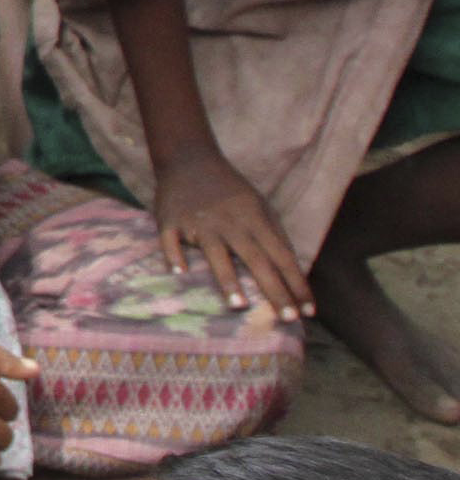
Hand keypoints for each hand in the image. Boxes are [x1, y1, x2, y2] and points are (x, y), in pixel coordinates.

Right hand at [149, 145, 310, 318]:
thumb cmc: (229, 189)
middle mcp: (230, 223)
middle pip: (257, 260)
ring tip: (238, 307)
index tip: (309, 311)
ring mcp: (198, 223)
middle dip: (275, 291)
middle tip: (289, 320)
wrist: (189, 159)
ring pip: (215, 253)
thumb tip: (293, 268)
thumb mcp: (260, 205)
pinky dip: (174, 255)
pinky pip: (171, 240)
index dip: (297, 284)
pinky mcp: (170, 221)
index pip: (283, 257)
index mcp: (255, 219)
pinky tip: (180, 273)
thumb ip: (275, 234)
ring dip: (228, 280)